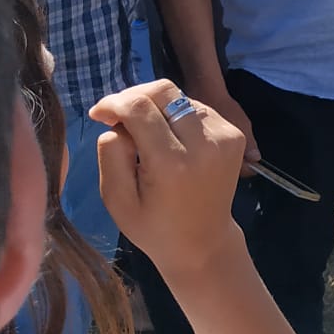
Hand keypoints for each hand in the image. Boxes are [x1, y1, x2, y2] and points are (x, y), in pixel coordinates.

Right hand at [90, 80, 249, 276]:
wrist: (203, 241)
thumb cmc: (153, 226)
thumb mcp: (117, 199)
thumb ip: (111, 155)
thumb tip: (116, 121)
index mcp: (172, 163)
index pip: (140, 108)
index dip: (114, 103)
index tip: (98, 113)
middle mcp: (204, 143)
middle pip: (165, 91)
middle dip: (135, 95)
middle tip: (117, 114)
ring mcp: (225, 136)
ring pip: (182, 97)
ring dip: (156, 105)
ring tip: (141, 129)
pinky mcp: (235, 134)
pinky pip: (198, 109)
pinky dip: (177, 114)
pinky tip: (167, 136)